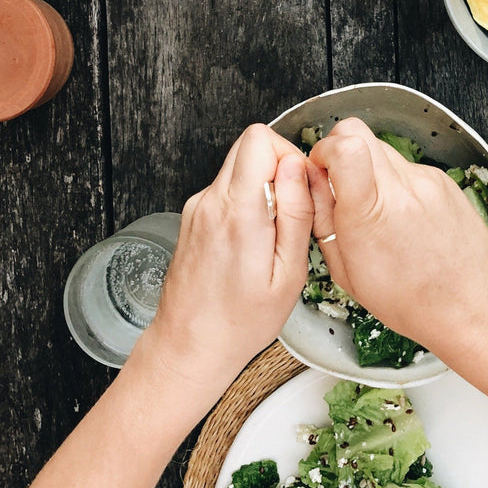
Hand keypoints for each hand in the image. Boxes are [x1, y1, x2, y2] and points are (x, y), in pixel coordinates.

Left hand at [135, 124, 312, 410]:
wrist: (188, 348)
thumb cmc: (239, 322)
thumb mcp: (288, 273)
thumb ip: (296, 213)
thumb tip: (297, 166)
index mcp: (238, 212)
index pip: (258, 139)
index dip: (288, 153)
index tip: (300, 188)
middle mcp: (211, 202)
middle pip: (249, 146)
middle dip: (278, 168)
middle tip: (291, 212)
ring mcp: (197, 208)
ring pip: (239, 169)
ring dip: (263, 188)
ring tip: (272, 236)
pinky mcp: (193, 217)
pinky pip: (227, 191)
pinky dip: (247, 204)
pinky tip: (253, 245)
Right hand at [306, 118, 487, 350]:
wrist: (472, 305)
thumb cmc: (410, 301)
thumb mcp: (346, 273)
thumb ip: (322, 220)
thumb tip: (311, 182)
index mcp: (371, 214)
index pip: (345, 145)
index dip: (324, 149)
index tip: (321, 168)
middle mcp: (402, 188)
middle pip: (357, 131)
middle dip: (339, 149)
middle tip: (340, 182)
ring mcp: (426, 180)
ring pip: (381, 147)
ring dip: (368, 167)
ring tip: (375, 209)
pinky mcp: (443, 180)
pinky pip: (406, 166)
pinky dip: (395, 182)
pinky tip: (402, 217)